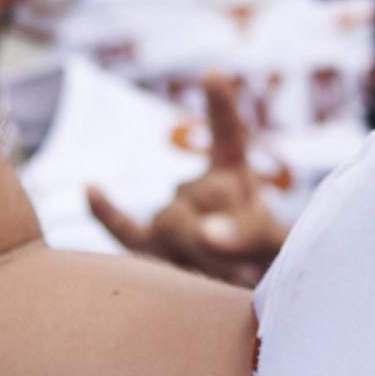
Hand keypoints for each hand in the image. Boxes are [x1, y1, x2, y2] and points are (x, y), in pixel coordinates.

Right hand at [89, 75, 287, 287]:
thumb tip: (202, 231)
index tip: (212, 75)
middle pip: (196, 197)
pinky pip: (124, 229)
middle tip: (248, 270)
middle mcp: (197, 187)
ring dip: (199, 255)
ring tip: (228, 279)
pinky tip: (92, 190)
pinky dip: (108, 213)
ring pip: (172, 224)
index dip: (221, 105)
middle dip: (220, 235)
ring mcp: (170, 214)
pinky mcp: (149, 246)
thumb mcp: (282, 243)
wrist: (251, 300)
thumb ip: (251, 233)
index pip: (227, 134)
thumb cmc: (274, 267)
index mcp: (236, 174)